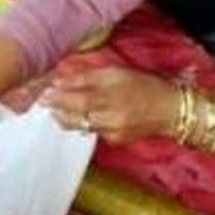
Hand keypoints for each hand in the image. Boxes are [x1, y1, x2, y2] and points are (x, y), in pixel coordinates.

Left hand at [40, 67, 178, 145]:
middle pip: (76, 116)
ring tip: (55, 110)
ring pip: (81, 126)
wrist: (171, 110)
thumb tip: (60, 80)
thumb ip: (86, 78)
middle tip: (44, 102)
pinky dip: (83, 124)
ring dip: (65, 118)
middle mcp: (111, 116)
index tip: (43, 93)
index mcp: (112, 96)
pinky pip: (92, 132)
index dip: (57, 97)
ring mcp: (113, 131)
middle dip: (57, 109)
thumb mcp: (115, 73)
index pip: (77, 98)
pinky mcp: (115, 141)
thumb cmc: (143, 85)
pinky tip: (77, 117)